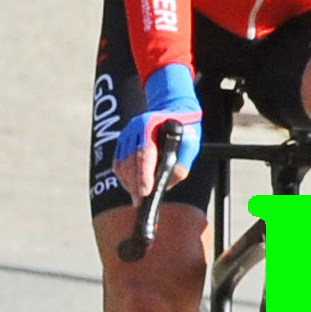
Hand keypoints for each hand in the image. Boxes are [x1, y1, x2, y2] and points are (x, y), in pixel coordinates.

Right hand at [114, 65, 201, 195]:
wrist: (174, 108)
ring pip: (122, 164)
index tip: (145, 192)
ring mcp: (126, 135)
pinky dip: (124, 177)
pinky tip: (132, 188)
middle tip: (140, 202)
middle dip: (135, 184)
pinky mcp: (122, 142)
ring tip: (138, 198)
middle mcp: (134, 129)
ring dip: (129, 182)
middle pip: (130, 162)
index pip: (144, 154)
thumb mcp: (192, 143)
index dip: (143, 175)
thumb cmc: (186, 128)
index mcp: (150, 125)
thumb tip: (167, 182)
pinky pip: (118, 163)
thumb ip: (182, 162)